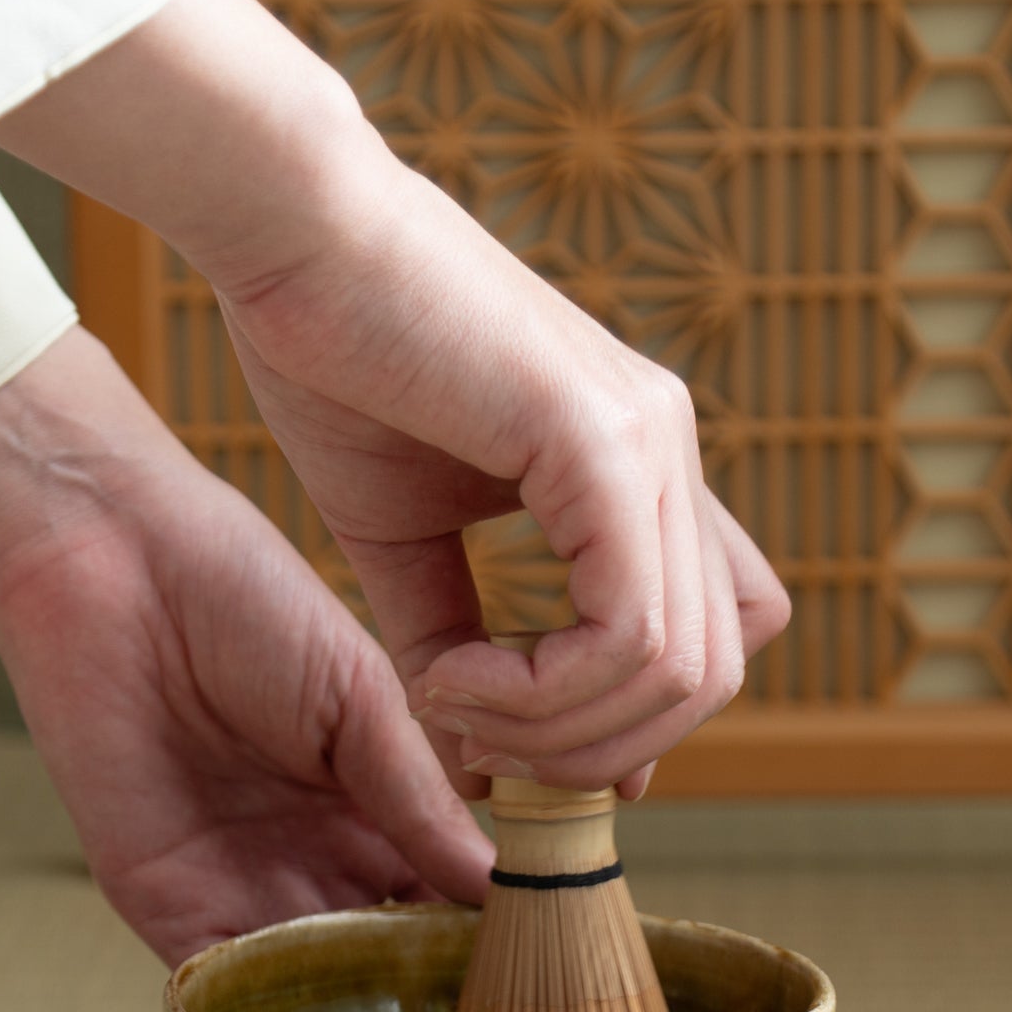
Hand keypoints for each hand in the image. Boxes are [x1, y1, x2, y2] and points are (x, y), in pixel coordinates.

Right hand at [0, 0, 790, 799]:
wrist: (293, 234)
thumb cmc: (335, 363)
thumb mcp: (406, 541)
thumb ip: (460, 648)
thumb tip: (483, 776)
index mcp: (638, 468)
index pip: (718, 634)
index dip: (638, 720)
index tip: (521, 746)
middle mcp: (668, 452)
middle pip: (713, 675)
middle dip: (592, 752)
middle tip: (474, 739)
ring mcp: (651, 440)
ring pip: (678, 671)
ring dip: (554, 729)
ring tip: (449, 699)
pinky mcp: (603, 438)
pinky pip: (625, 630)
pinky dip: (537, 691)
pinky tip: (451, 674)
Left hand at [0, 328, 491, 966]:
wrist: (114, 567)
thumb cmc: (245, 599)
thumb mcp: (362, 699)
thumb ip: (421, 799)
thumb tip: (501, 887)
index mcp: (370, 804)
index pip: (440, 894)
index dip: (481, 936)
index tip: (534, 975)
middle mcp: (311, 856)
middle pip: (382, 956)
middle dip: (424, 996)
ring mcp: (241, 885)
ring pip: (314, 987)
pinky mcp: (165, 906)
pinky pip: (224, 988)